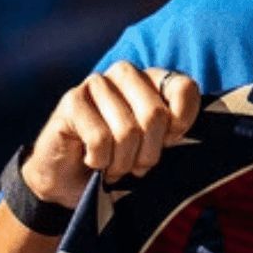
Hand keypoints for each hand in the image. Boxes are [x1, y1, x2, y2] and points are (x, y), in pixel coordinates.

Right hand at [20, 62, 200, 207]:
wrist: (68, 180)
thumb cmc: (117, 160)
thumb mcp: (154, 146)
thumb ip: (172, 130)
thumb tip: (180, 128)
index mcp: (152, 79)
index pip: (184, 88)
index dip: (180, 125)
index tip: (166, 143)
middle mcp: (125, 73)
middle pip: (155, 115)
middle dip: (147, 153)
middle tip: (134, 165)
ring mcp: (96, 83)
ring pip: (127, 131)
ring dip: (121, 162)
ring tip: (112, 166)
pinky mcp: (71, 101)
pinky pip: (100, 139)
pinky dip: (100, 161)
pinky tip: (91, 160)